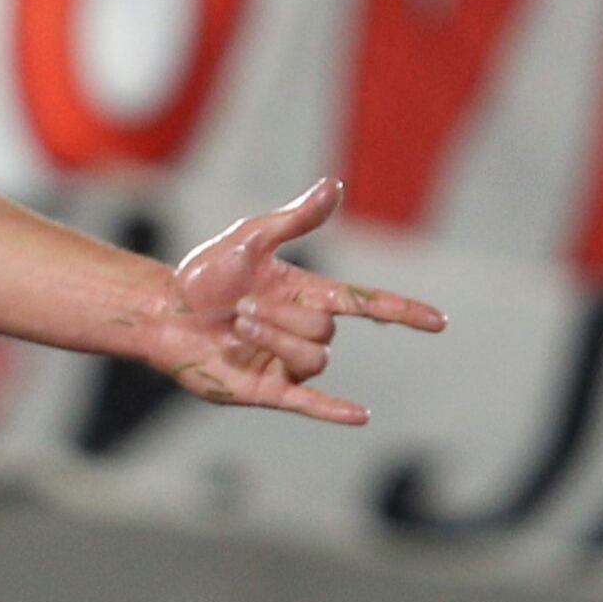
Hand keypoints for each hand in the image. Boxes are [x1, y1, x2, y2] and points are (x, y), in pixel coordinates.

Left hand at [143, 178, 444, 426]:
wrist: (164, 311)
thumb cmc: (205, 274)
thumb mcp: (251, 239)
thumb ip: (296, 219)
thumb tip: (334, 185)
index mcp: (308, 293)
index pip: (368, 303)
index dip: (403, 311)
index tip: (438, 321)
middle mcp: (303, 329)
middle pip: (327, 331)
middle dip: (283, 316)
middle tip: (239, 306)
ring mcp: (286, 362)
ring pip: (313, 358)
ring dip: (273, 339)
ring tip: (236, 328)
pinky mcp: (267, 389)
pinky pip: (309, 402)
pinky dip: (334, 409)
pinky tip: (360, 416)